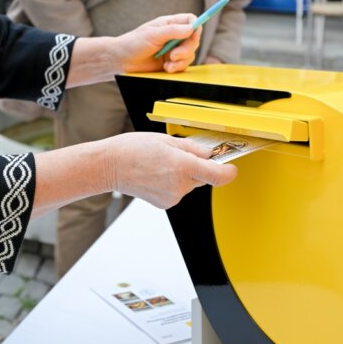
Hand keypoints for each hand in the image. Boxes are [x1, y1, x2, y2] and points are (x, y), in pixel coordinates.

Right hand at [101, 132, 237, 208]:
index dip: (229, 171)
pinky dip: (174, 183)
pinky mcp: (166, 203)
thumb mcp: (166, 140)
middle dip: (200, 167)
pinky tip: (158, 175)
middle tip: (183, 154)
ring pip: (191, 184)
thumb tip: (210, 153)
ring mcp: (173, 196)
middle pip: (204, 177)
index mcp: (183, 166)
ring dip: (185, 175)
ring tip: (163, 164)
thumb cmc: (133, 149)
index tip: (232, 166)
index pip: (219, 175)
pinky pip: (179, 191)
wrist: (110, 166)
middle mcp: (180, 185)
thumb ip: (193, 148)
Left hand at [118, 13, 200, 73]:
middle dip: (187, 49)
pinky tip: (166, 68)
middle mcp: (174, 36)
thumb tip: (191, 28)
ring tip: (167, 63)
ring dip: (181, 61)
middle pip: (194, 40)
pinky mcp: (172, 62)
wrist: (122, 60)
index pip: (191, 21)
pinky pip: (183, 65)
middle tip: (174, 55)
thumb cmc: (134, 43)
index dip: (196, 26)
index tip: (193, 34)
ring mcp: (174, 50)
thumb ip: (173, 31)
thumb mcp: (153, 34)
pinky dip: (177, 68)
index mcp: (170, 24)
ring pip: (190, 54)